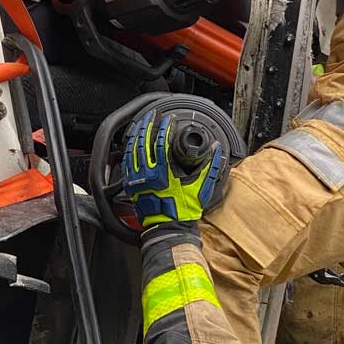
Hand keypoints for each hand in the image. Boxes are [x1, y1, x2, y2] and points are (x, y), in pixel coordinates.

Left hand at [122, 109, 223, 226]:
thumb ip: (210, 166)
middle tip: (153, 115)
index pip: (161, 141)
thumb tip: (216, 149)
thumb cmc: (184, 210)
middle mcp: (148, 173)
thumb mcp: (201, 187)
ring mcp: (137, 179)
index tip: (169, 119)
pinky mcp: (131, 186)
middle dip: (149, 125)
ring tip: (142, 124)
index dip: (164, 127)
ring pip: (133, 150)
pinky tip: (132, 143)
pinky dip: (129, 150)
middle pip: (144, 141)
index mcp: (165, 171)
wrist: (168, 228)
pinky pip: (126, 163)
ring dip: (138, 134)